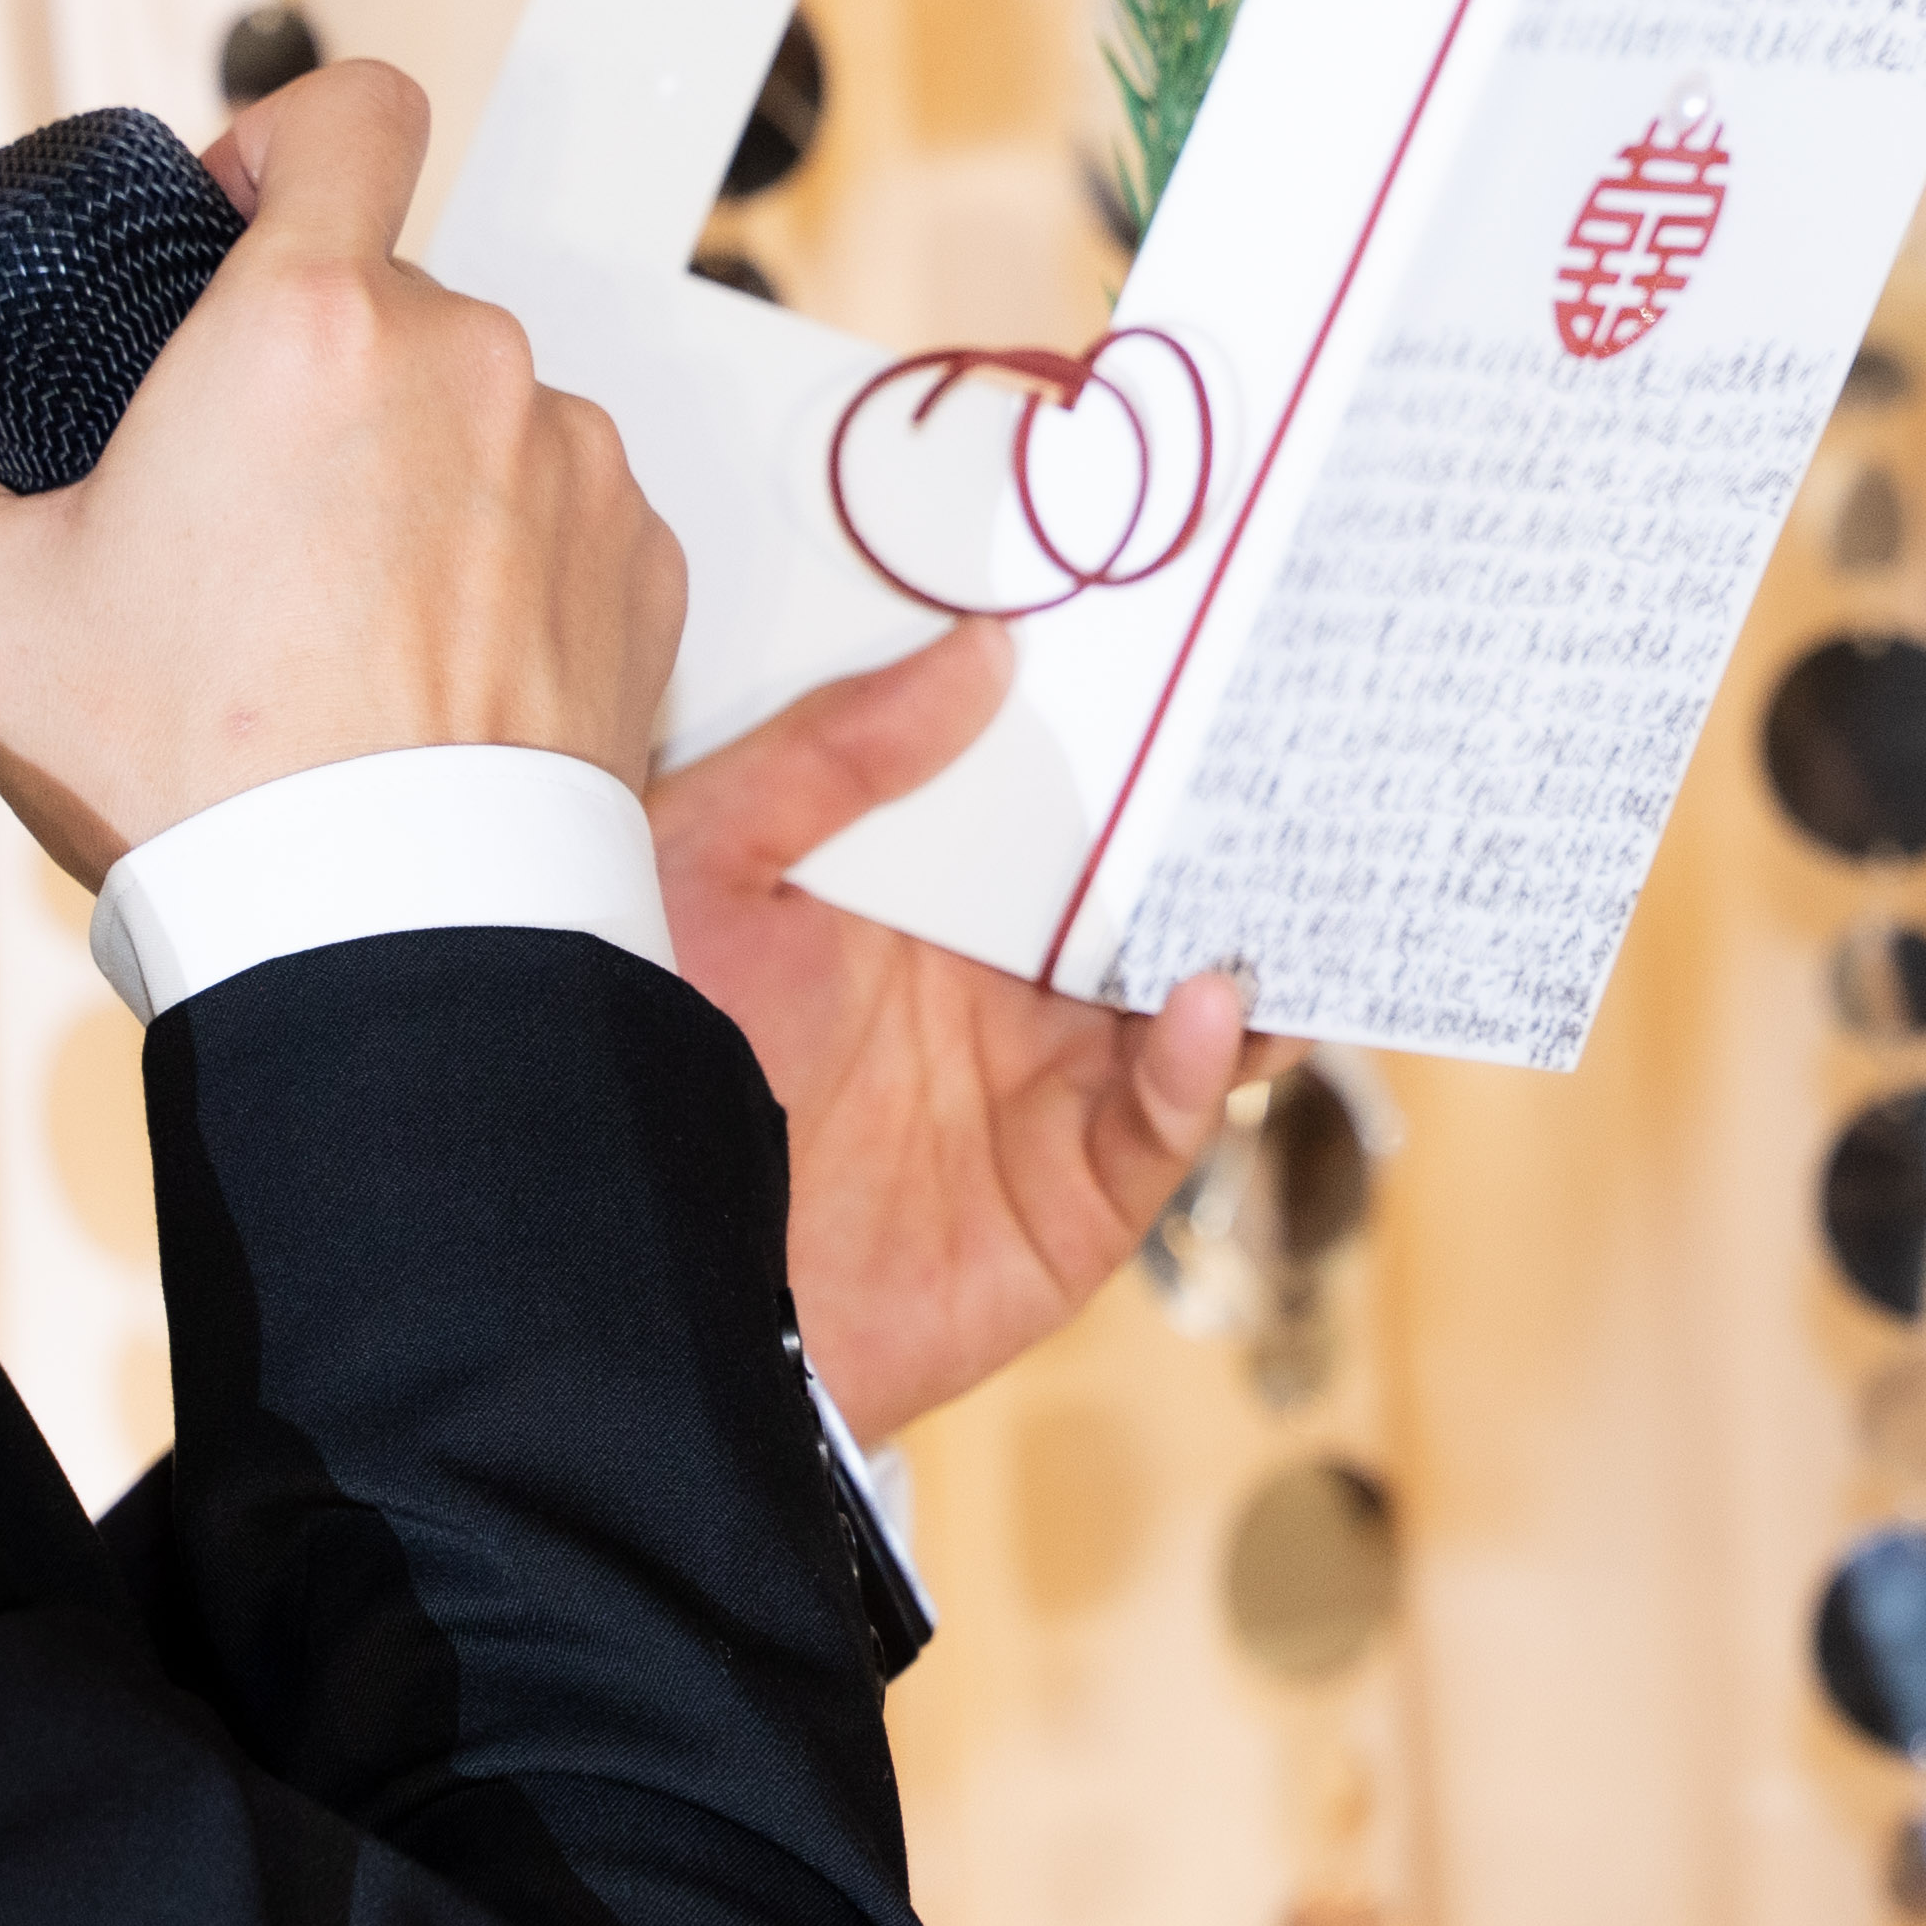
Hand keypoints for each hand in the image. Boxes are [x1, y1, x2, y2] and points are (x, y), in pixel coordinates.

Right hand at [0, 63, 685, 882]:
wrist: (385, 935)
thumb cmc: (176, 767)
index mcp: (310, 321)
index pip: (349, 109)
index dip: (283, 140)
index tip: (232, 225)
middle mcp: (471, 360)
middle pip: (383, 299)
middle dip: (307, 378)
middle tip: (227, 518)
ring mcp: (578, 462)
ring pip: (471, 414)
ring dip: (404, 476)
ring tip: (325, 623)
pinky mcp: (646, 563)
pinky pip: (554, 515)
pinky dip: (493, 564)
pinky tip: (420, 669)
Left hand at [657, 619, 1248, 1440]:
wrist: (617, 1277)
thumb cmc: (634, 1055)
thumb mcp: (709, 861)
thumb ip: (831, 755)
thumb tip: (980, 648)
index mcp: (928, 907)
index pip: (1059, 809)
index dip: (1132, 744)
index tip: (1206, 657)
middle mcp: (1002, 996)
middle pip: (1149, 899)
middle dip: (1229, 835)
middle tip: (1307, 748)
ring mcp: (1044, 1098)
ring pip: (1187, 1007)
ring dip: (1249, 948)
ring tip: (1295, 878)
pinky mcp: (1072, 1205)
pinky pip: (1160, 1126)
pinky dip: (1199, 1064)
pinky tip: (1211, 1000)